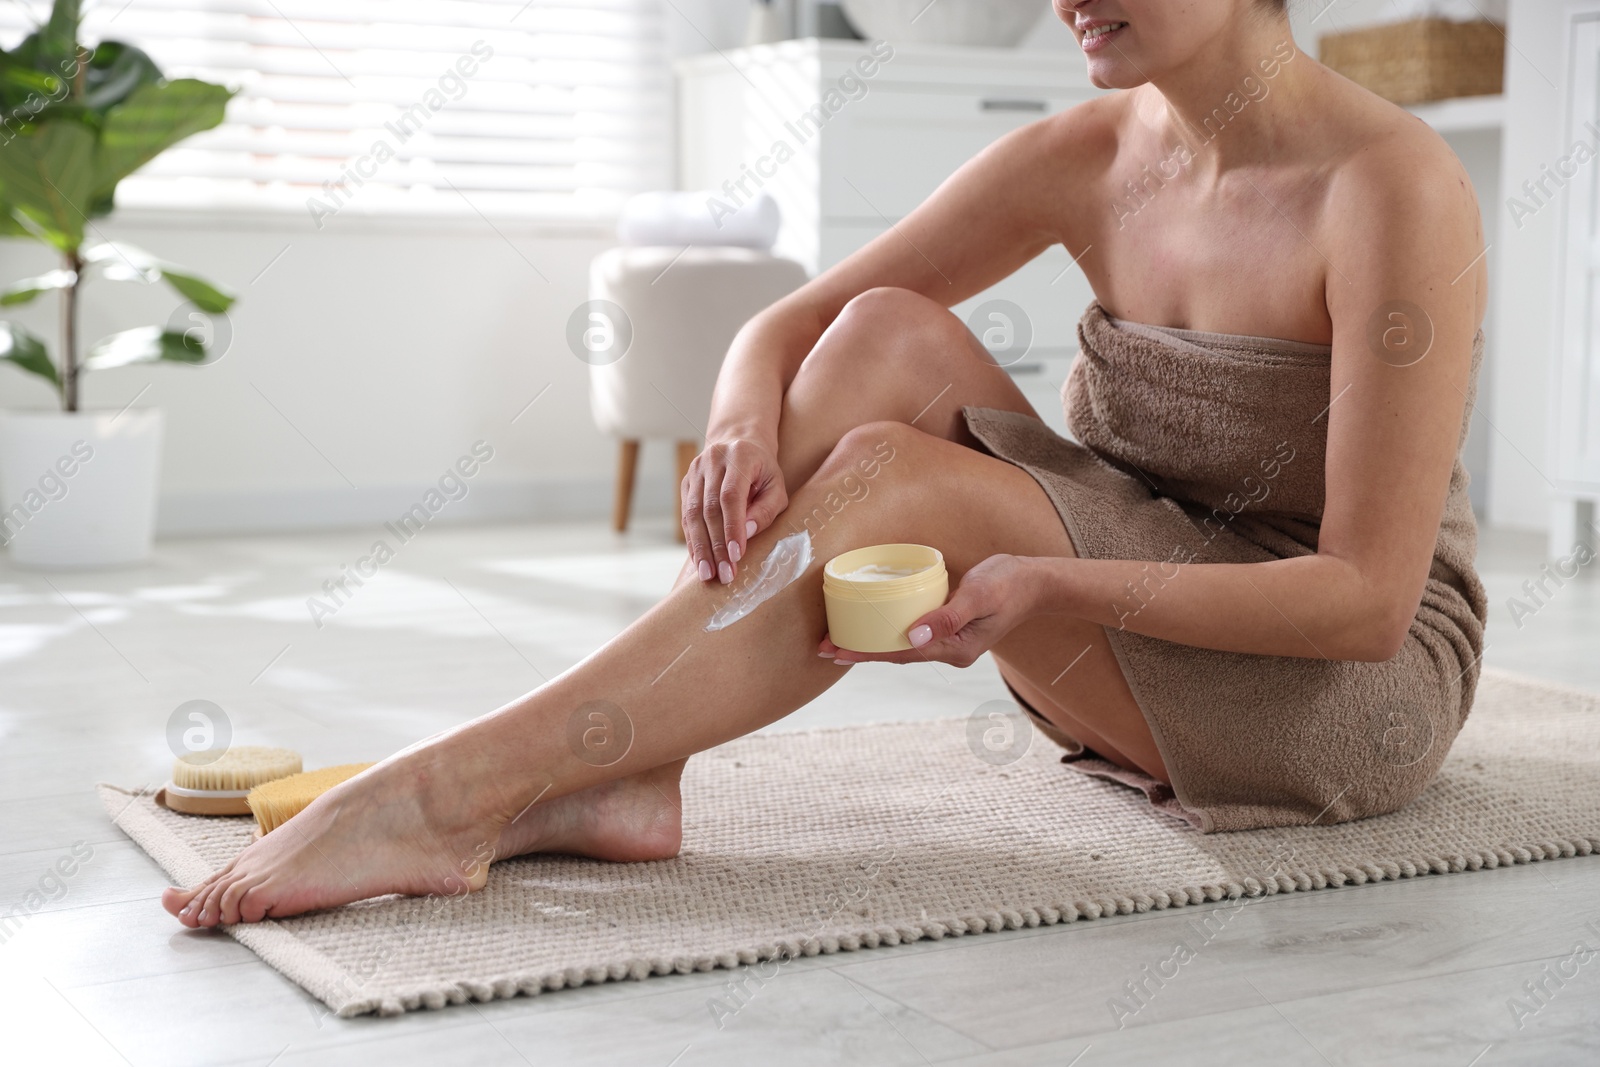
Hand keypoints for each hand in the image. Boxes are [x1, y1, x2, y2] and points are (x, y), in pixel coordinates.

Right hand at [682, 437, 788, 583]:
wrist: (740, 444)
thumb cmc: (763, 472)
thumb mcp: (776, 487)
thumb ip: (766, 510)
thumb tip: (747, 534)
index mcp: (739, 456)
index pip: (731, 496)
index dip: (732, 528)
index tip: (737, 556)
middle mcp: (712, 461)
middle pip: (709, 508)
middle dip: (716, 545)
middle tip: (724, 574)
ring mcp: (695, 471)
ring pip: (693, 514)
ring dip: (701, 547)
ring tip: (708, 574)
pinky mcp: (686, 483)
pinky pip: (686, 516)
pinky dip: (693, 540)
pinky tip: (699, 560)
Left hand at [819, 554, 1039, 666]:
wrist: (1035, 582)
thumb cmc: (1009, 583)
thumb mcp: (979, 595)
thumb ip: (948, 616)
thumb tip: (914, 636)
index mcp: (956, 649)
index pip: (901, 654)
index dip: (866, 654)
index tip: (836, 652)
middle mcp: (950, 651)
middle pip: (896, 655)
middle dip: (860, 652)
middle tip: (822, 648)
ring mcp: (949, 643)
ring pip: (901, 647)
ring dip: (871, 644)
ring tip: (837, 640)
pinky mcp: (948, 629)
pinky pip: (911, 635)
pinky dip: (888, 632)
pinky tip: (871, 625)